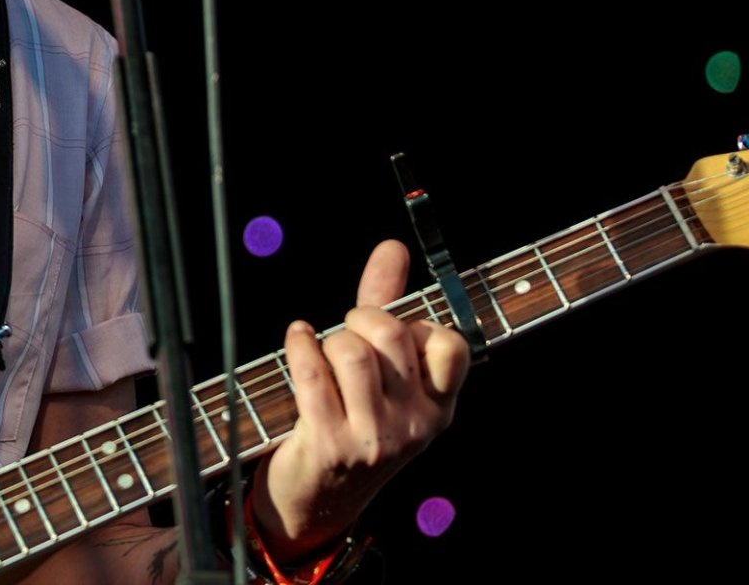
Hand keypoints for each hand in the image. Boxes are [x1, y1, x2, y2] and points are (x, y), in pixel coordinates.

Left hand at [250, 239, 469, 563]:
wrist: (318, 501)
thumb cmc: (353, 422)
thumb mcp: (383, 374)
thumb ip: (388, 306)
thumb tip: (393, 248)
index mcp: (439, 406)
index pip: (451, 345)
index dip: (417, 324)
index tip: (395, 332)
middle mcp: (415, 425)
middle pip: (389, 334)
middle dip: (360, 317)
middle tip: (348, 328)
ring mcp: (374, 438)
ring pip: (349, 350)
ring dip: (326, 339)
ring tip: (322, 350)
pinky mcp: (331, 444)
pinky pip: (312, 373)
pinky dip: (298, 344)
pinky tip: (297, 339)